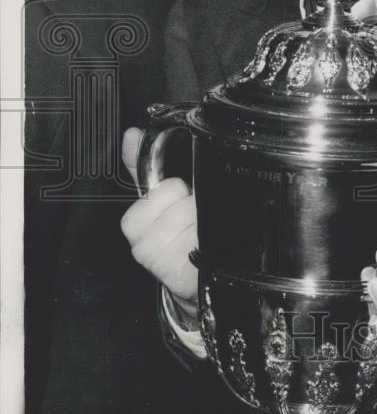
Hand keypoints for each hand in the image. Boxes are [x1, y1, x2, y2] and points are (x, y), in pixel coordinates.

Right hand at [120, 127, 198, 320]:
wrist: (192, 278)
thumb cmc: (176, 235)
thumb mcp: (159, 201)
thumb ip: (144, 167)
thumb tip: (132, 135)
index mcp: (135, 221)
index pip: (164, 188)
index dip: (177, 192)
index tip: (177, 204)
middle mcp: (141, 242)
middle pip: (181, 199)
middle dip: (190, 205)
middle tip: (189, 221)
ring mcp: (158, 259)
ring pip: (193, 215)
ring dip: (202, 222)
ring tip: (197, 235)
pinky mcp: (176, 273)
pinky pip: (200, 238)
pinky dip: (207, 240)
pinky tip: (200, 249)